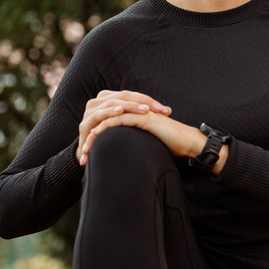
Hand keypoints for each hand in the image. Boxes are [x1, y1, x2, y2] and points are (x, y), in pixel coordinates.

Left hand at [76, 90, 222, 172]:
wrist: (188, 142)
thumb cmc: (170, 144)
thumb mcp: (146, 143)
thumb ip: (133, 143)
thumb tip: (122, 157)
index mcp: (132, 115)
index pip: (105, 122)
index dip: (93, 138)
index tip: (86, 156)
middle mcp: (133, 110)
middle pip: (102, 120)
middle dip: (87, 138)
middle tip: (81, 157)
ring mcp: (137, 111)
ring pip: (105, 120)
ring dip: (91, 138)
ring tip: (84, 154)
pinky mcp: (141, 117)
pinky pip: (116, 121)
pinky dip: (103, 131)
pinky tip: (94, 142)